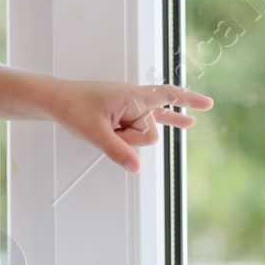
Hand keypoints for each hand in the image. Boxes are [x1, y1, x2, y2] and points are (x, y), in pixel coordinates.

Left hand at [44, 80, 210, 172]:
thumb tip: (137, 168)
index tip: (209, 105)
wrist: (55, 99)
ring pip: (145, 128)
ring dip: (129, 135)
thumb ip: (117, 151)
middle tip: (105, 129)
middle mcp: (135, 96)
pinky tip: (185, 121)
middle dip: (131, 138)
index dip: (177, 111)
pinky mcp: (126, 107)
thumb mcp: (94, 134)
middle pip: (150, 130)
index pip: (157, 115)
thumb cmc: (73, 109)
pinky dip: (165, 118)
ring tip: (140, 124)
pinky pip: (150, 116)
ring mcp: (131, 102)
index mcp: (131, 97)